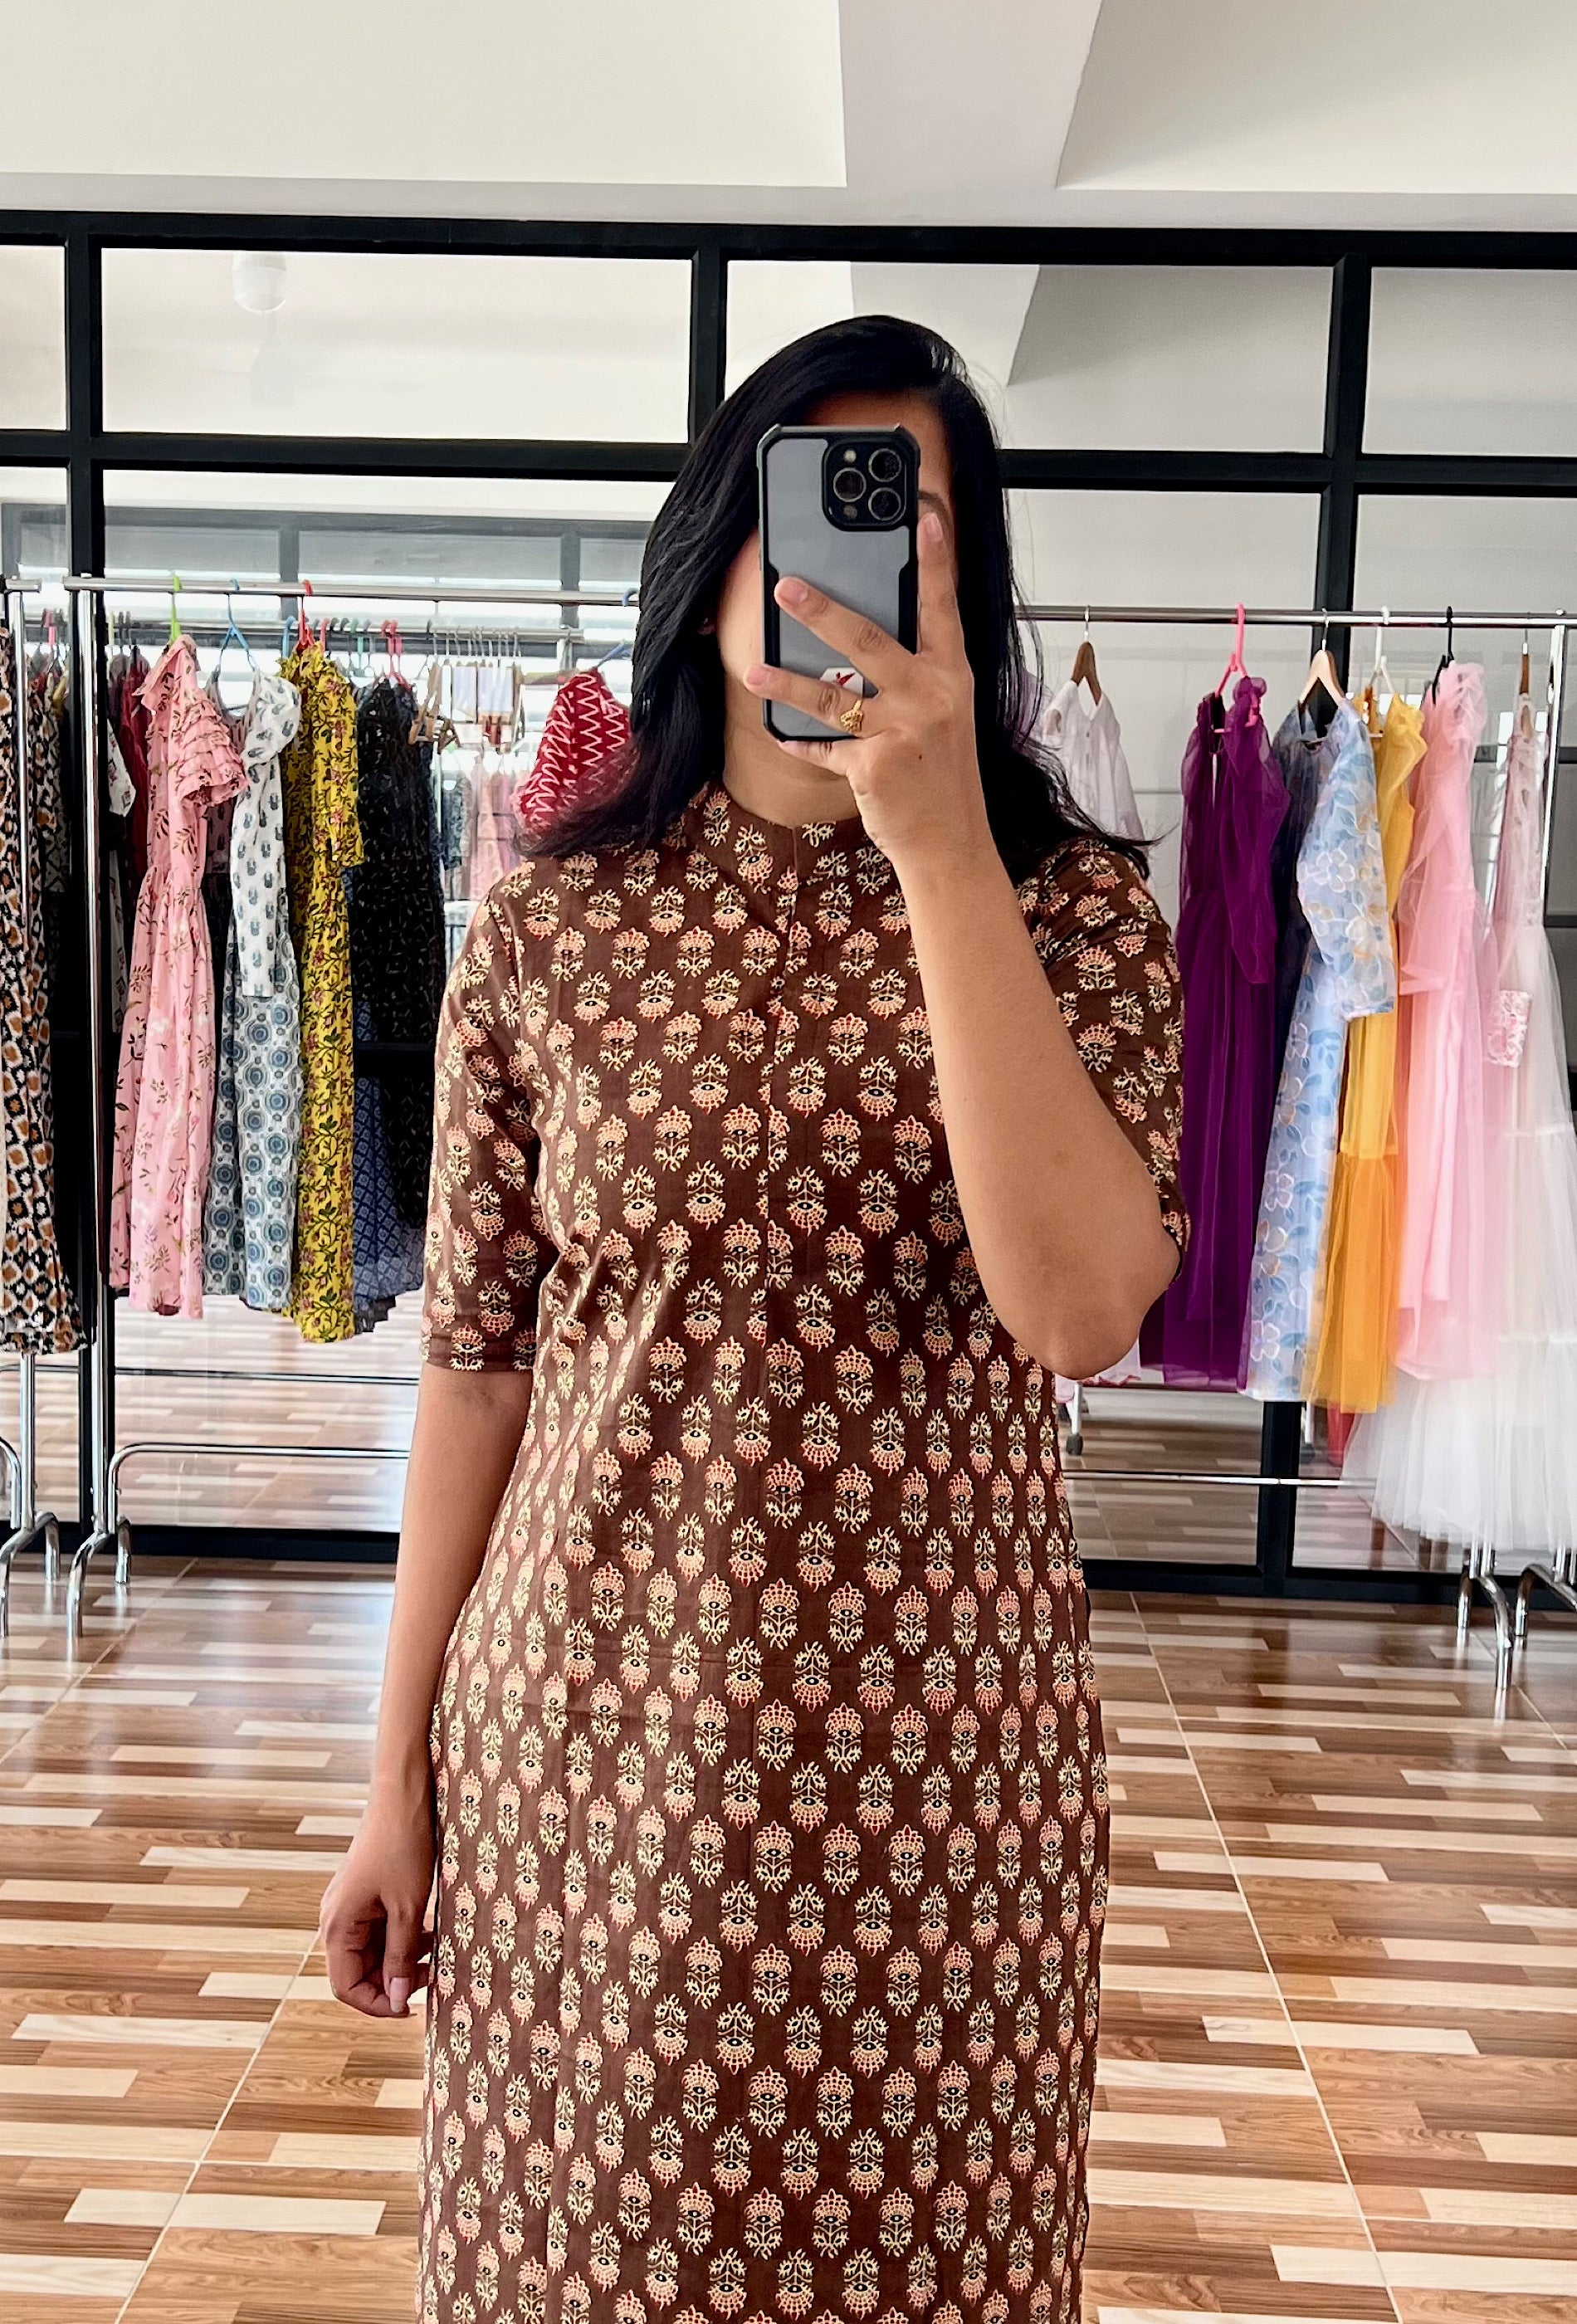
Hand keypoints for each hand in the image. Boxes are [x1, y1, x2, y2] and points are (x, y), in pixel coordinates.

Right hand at [319, 1788, 434, 2017]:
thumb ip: (400, 1955)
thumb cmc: (403, 1846)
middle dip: (393, 1979)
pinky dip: (402, 1936)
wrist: (404, 1796)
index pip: (346, 1987)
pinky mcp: (366, 1893)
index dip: (377, 2004)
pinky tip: (429, 1931)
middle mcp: (336, 1918)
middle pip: (358, 1971)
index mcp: (337, 1925)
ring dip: (401, 1957)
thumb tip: (396, 1999)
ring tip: (434, 1951)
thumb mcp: (408, 1907)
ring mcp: (350, 1905)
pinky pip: (379, 1929)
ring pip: (372, 1951)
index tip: (410, 2006)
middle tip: (430, 1974)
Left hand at [743, 510, 990, 881]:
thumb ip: (914, 678)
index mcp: (950, 676)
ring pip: (831, 696)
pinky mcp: (873, 765)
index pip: (942, 607)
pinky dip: (801, 742)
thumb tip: (859, 644)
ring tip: (753, 669)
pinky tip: (780, 734)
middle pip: (868, 641)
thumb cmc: (943, 775)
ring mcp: (900, 731)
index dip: (935, 560)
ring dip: (786, 683)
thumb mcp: (944, 716)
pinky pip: (824, 746)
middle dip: (822, 611)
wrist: (951, 840)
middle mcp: (929, 696)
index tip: (925, 515)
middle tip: (787, 587)